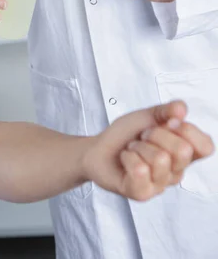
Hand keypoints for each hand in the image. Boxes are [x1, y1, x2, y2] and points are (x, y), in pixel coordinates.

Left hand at [83, 101, 213, 200]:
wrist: (97, 148)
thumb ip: (166, 110)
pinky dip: (128, 158)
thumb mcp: (147, 116)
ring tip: (132, 149)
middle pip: (183, 150)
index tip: (169, 122)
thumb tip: (181, 109)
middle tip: (143, 138)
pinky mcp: (142, 193)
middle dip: (157, 135)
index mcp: (184, 154)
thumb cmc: (125, 136)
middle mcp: (176, 171)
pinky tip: (125, 160)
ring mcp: (160, 185)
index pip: (206, 147)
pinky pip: (140, 170)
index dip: (188, 131)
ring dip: (139, 147)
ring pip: (160, 159)